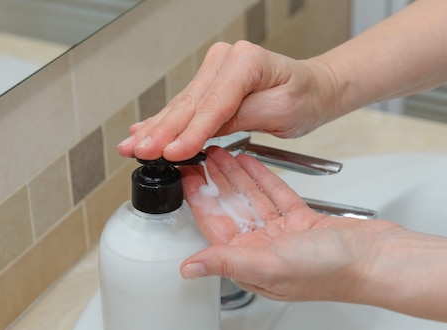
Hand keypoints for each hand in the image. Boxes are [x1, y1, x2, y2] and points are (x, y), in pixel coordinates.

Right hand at [118, 41, 338, 161]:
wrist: (313, 90)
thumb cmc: (304, 98)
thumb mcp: (280, 111)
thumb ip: (241, 118)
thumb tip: (203, 132)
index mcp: (246, 61)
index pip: (213, 104)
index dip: (190, 132)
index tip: (172, 153)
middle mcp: (226, 60)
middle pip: (190, 104)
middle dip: (163, 132)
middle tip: (139, 152)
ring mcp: (216, 70)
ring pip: (183, 106)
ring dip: (157, 129)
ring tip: (132, 146)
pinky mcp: (212, 84)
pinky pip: (187, 107)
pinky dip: (165, 122)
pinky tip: (143, 130)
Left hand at [179, 147, 403, 301]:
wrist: (376, 258)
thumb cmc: (331, 271)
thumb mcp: (272, 265)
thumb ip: (228, 262)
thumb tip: (188, 268)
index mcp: (252, 265)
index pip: (215, 228)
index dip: (198, 201)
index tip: (185, 177)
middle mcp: (264, 250)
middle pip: (231, 210)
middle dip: (214, 183)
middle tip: (197, 156)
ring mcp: (284, 234)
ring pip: (252, 199)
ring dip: (235, 176)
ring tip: (217, 152)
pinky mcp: (303, 220)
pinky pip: (276, 195)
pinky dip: (262, 177)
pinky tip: (248, 161)